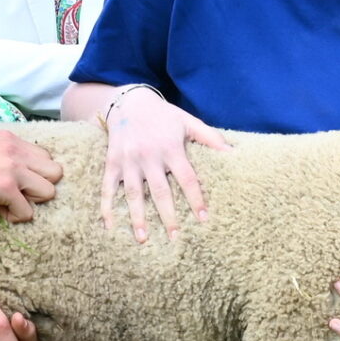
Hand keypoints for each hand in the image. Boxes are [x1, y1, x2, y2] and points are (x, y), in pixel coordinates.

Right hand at [0, 131, 61, 221]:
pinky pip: (28, 211)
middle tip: (16, 194)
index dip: (32, 174)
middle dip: (39, 187)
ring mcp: (12, 167)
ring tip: (8, 203)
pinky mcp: (5, 187)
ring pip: (49, 192)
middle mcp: (15, 149)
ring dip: (31, 202)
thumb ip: (3, 154)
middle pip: (55, 172)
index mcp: (9, 139)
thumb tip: (18, 172)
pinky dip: (15, 217)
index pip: (44, 157)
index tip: (12, 183)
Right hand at [101, 87, 233, 242]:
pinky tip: (110, 227)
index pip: (186, 177)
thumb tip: (233, 153)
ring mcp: (128, 160)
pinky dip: (106, 207)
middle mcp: (148, 156)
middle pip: (160, 190)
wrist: (129, 102)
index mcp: (170, 148)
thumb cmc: (163, 115)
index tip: (203, 218)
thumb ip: (210, 137)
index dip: (195, 198)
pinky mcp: (112, 163)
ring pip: (133, 193)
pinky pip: (107, 188)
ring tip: (143, 239)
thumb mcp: (188, 122)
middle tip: (175, 238)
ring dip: (137, 217)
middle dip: (168, 215)